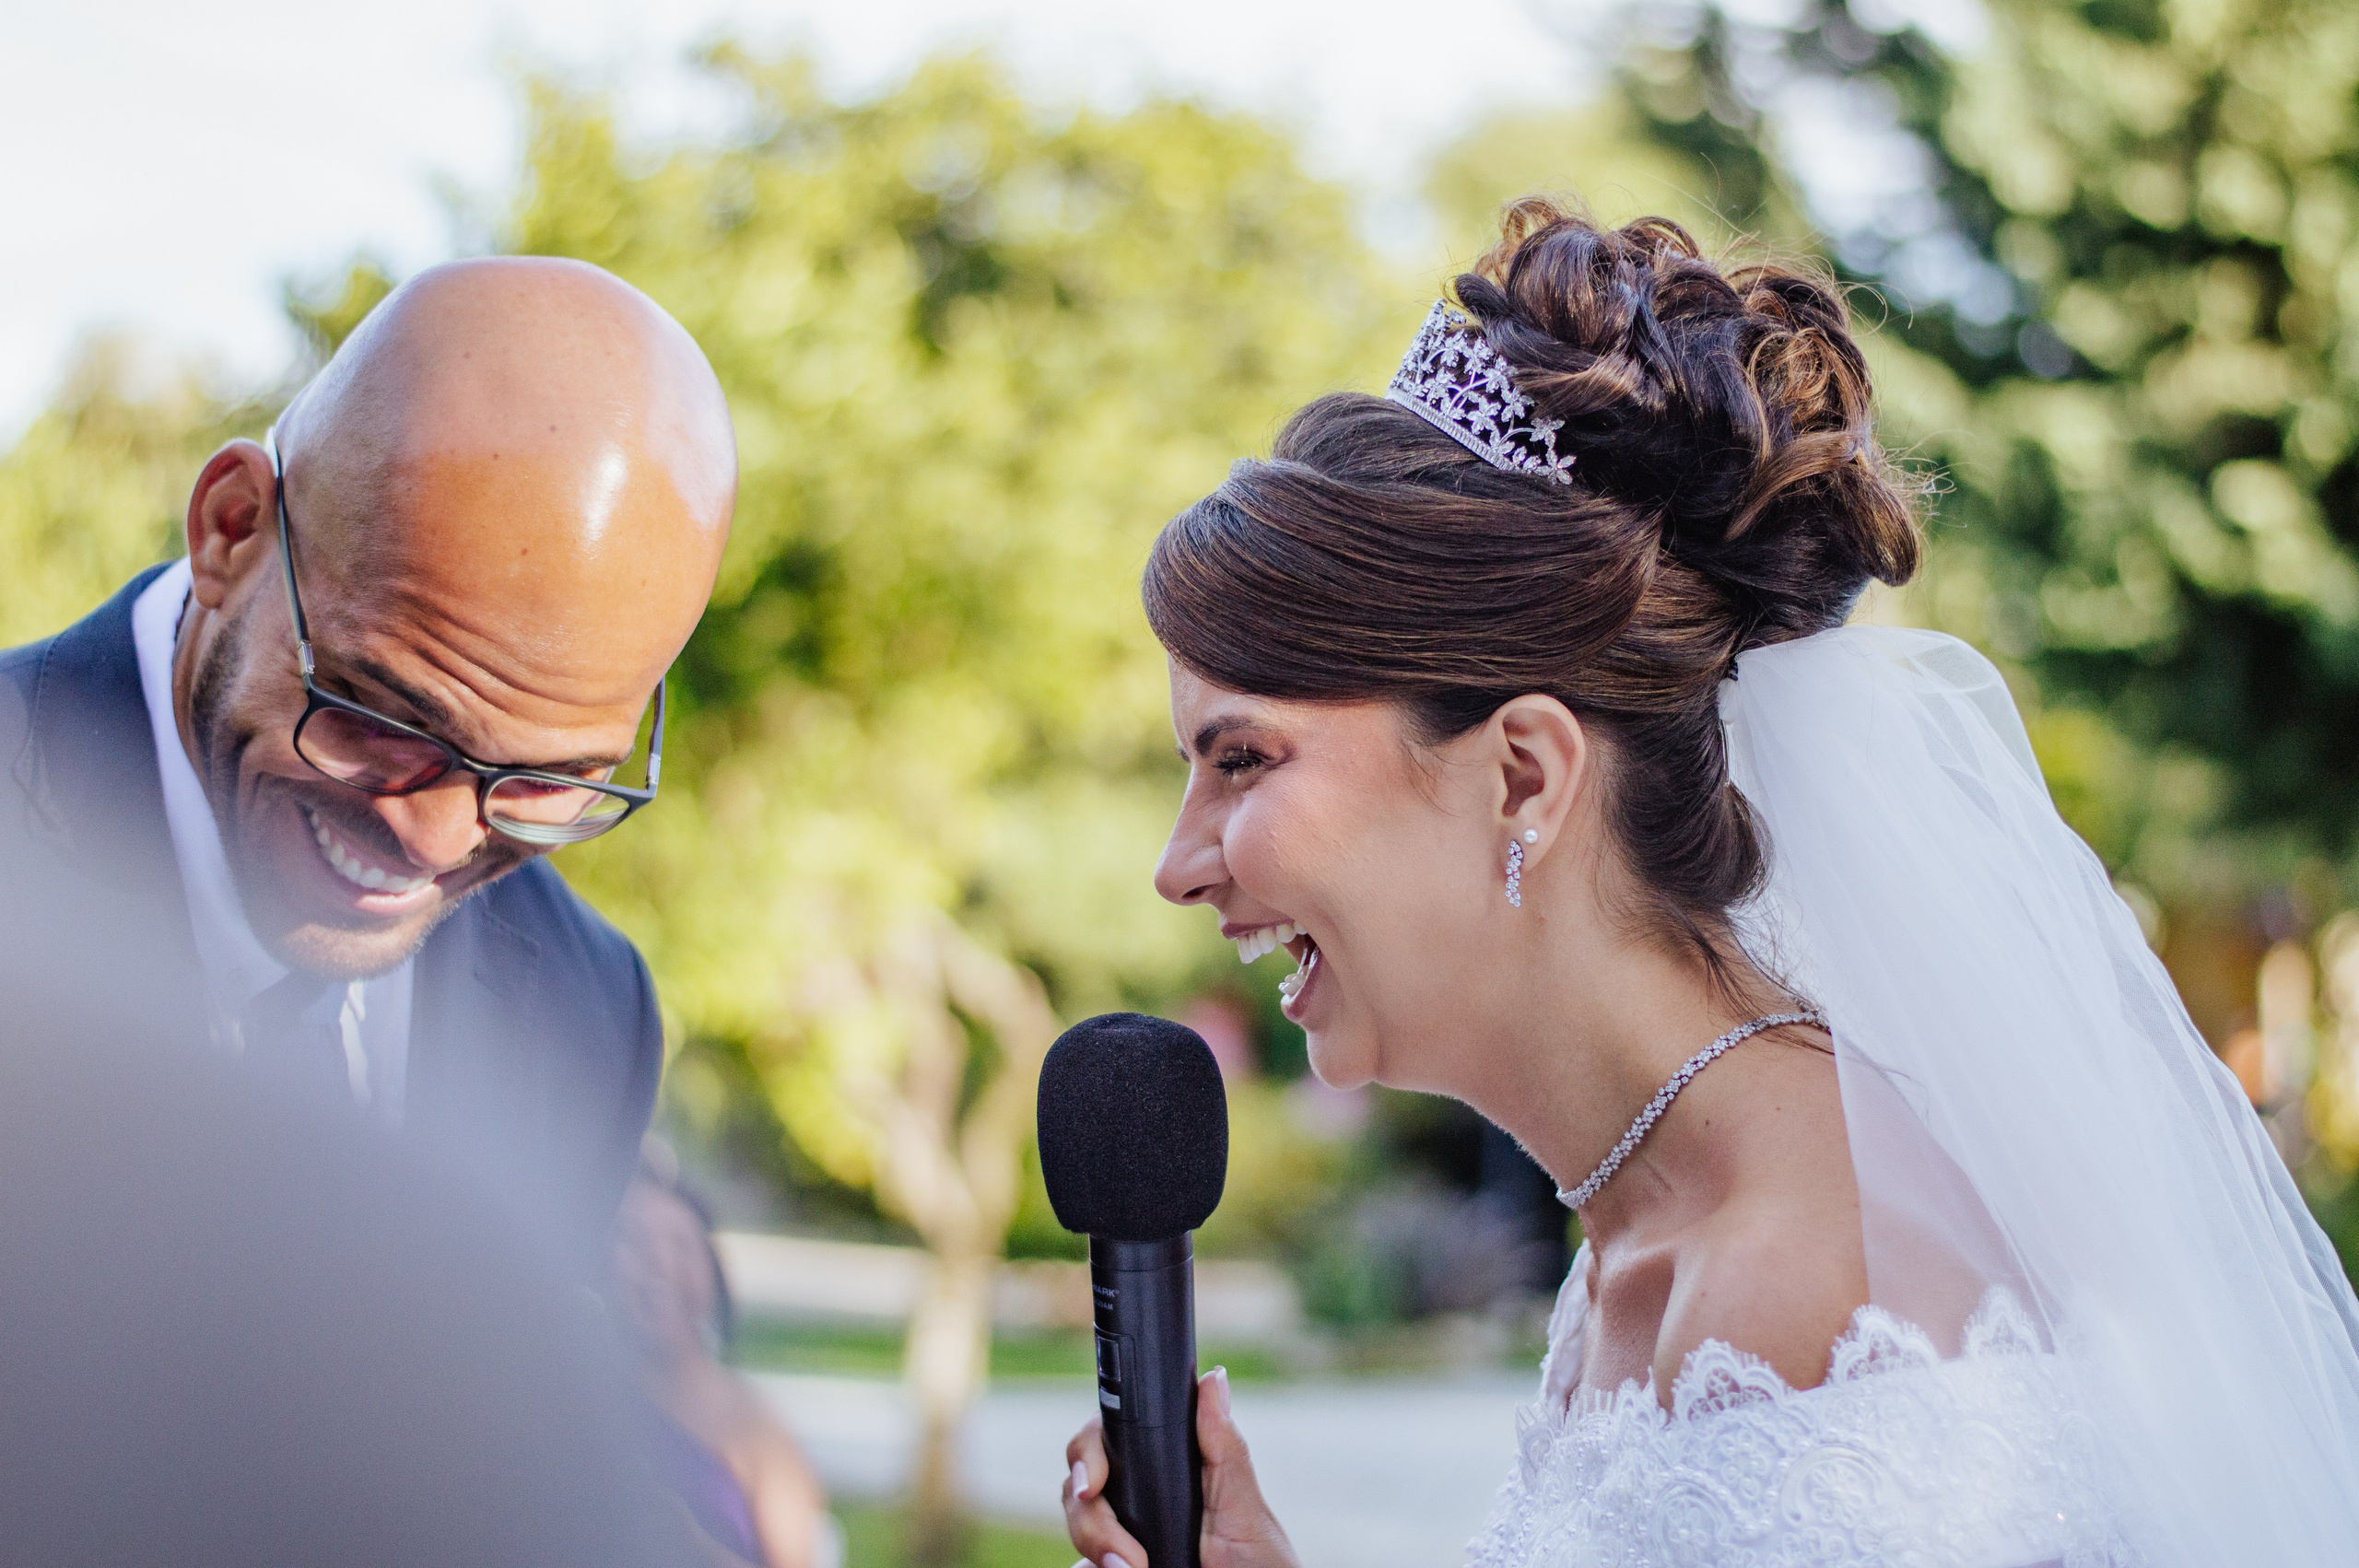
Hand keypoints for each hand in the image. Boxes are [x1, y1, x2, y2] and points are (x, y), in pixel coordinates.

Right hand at [1062, 1367, 1299, 1567]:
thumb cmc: (1258, 1560)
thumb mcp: (1243, 1506)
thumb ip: (1224, 1447)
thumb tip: (1213, 1377)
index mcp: (1164, 1468)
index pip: (1107, 1437)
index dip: (1089, 1450)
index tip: (1094, 1480)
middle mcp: (1135, 1496)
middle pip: (1079, 1481)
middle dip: (1090, 1513)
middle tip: (1123, 1552)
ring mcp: (1118, 1535)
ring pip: (1076, 1523)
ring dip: (1096, 1546)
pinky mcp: (1107, 1565)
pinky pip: (1081, 1563)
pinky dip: (1091, 1566)